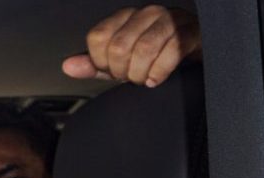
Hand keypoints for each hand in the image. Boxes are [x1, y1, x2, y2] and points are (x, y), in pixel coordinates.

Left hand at [62, 5, 200, 87]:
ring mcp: (170, 19)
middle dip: (122, 71)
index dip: (100, 62)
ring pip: (143, 49)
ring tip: (143, 78)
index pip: (98, 37)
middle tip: (130, 76)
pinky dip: (159, 72)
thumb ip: (94, 64)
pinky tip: (156, 78)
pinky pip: (171, 52)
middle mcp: (146, 13)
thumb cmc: (155, 54)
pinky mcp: (191, 31)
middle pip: (119, 46)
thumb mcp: (120, 61)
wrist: (195, 49)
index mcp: (125, 17)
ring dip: (140, 73)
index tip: (112, 70)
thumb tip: (68, 66)